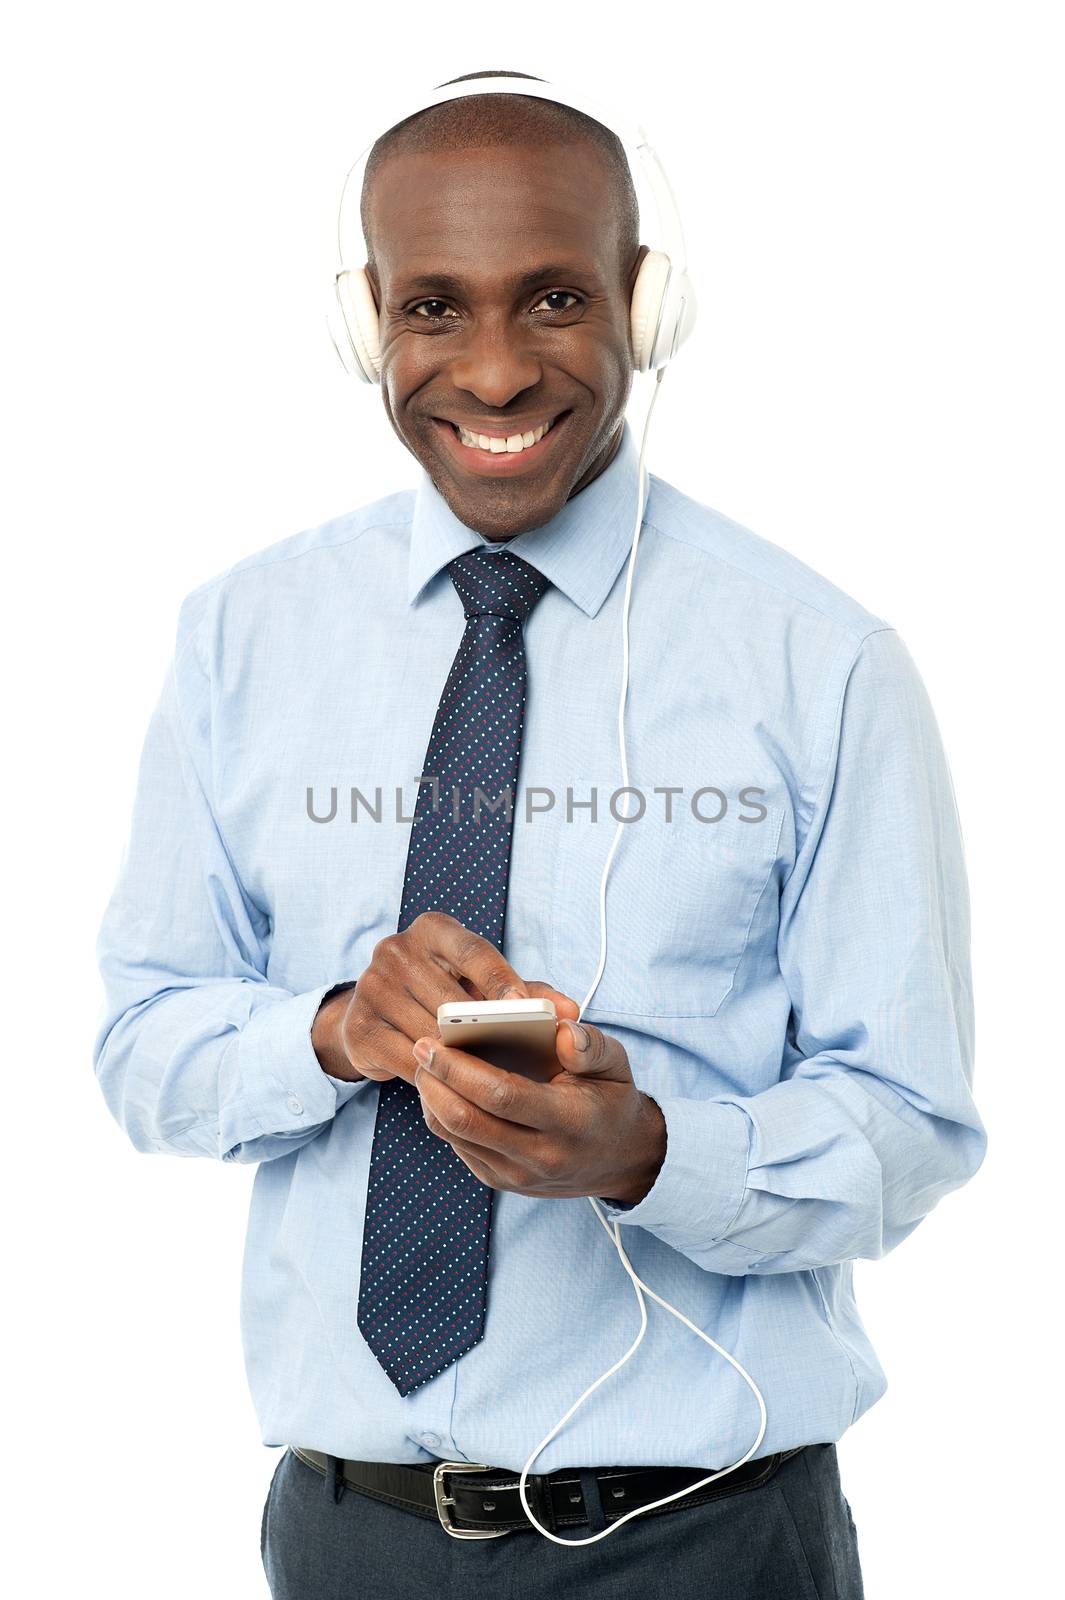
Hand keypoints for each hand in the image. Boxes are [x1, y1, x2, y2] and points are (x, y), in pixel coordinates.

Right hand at [311, 911, 574, 1086]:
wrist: (374, 1018)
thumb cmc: (446, 995)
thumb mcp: (482, 984)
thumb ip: (529, 993)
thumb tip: (570, 1012)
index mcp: (432, 930)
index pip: (472, 951)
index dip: (500, 981)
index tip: (526, 1010)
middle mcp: (396, 951)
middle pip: (450, 998)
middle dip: (486, 1031)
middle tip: (520, 1059)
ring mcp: (371, 988)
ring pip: (430, 1034)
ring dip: (463, 1061)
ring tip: (496, 1081)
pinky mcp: (359, 1028)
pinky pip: (408, 1060)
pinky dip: (436, 1077)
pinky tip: (459, 1090)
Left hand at [413, 1009, 666, 1204]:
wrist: (620, 1159)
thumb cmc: (610, 1098)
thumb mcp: (615, 1063)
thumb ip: (590, 1044)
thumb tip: (560, 1029)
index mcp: (569, 1121)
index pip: (503, 1096)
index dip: (461, 1069)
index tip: (433, 1041)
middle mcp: (540, 1156)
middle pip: (467, 1120)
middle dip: (434, 1081)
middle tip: (419, 1048)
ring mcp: (517, 1175)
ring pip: (454, 1136)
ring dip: (431, 1098)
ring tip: (426, 1065)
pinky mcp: (500, 1181)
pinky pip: (458, 1147)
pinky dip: (441, 1115)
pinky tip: (441, 1088)